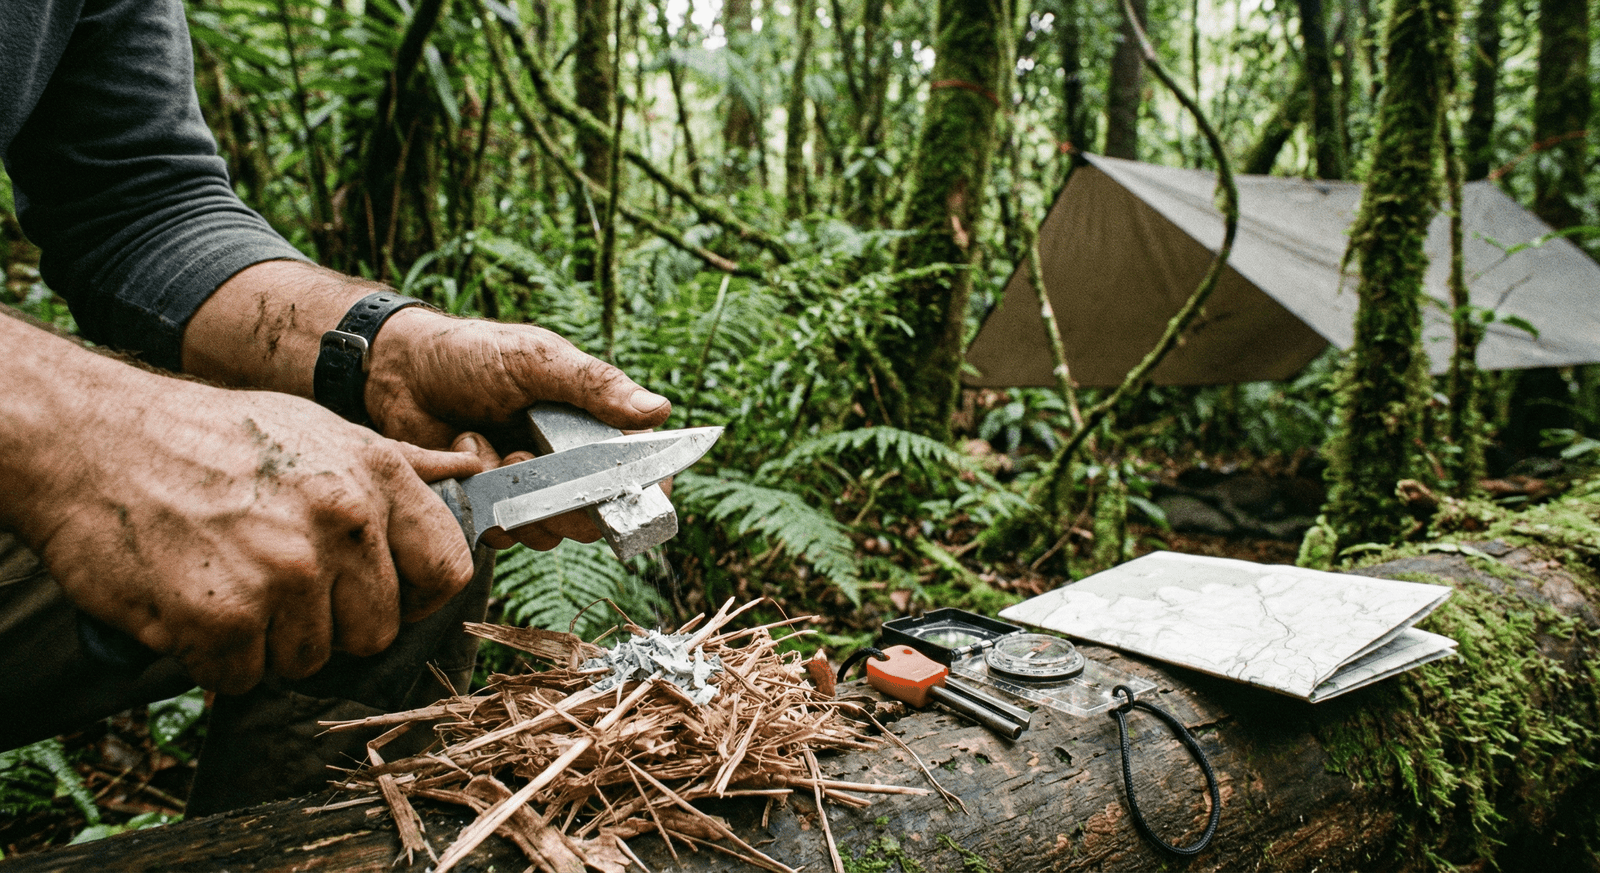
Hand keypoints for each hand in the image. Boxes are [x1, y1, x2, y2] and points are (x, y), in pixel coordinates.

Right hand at [17, 370, 486, 693]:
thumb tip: (470, 474)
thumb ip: (397, 466)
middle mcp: (342, 523)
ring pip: (308, 660)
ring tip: (228, 579)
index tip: (383, 598)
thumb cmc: (210, 436)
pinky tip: (192, 603)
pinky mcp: (224, 617)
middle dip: (329, 624)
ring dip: (267, 641)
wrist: (92, 439)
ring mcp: (285, 572)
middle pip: (375, 632)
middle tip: (276, 583)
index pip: (446, 571)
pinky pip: (244, 677)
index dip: (416, 598)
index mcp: (376, 476)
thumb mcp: (318, 428)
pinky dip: (215, 658)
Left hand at [365, 310, 673, 549]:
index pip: (641, 473)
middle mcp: (568, 466)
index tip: (632, 492)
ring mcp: (529, 491)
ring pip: (549, 532)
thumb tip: (660, 410)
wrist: (399, 370)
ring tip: (491, 447)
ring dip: (519, 494)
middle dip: (567, 499)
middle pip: (597, 517)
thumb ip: (595, 386)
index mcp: (593, 427)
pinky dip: (483, 500)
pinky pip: (501, 534)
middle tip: (530, 460)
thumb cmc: (473, 354)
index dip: (645, 491)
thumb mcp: (537, 360)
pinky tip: (466, 457)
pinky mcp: (490, 510)